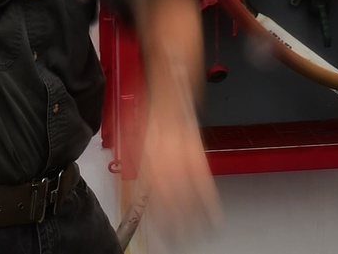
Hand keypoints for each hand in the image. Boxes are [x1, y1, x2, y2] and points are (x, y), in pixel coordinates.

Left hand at [137, 85, 221, 242]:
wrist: (170, 97)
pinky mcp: (200, 158)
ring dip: (191, 224)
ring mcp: (184, 163)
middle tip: (173, 243)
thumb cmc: (151, 122)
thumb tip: (124, 202)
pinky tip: (213, 219)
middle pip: (169, 208)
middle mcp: (165, 167)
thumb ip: (128, 177)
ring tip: (192, 239)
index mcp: (145, 166)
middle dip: (172, 230)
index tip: (152, 238)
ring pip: (189, 202)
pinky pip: (206, 187)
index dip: (150, 225)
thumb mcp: (131, 149)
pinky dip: (210, 205)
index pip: (147, 204)